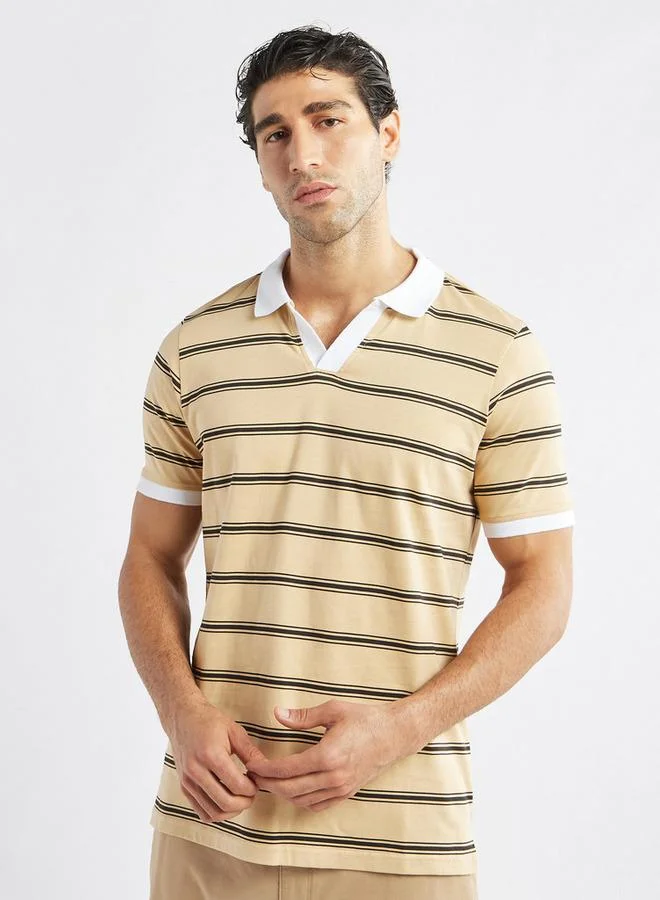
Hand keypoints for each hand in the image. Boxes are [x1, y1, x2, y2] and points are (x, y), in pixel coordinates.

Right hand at [169, 698, 271, 823]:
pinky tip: (227, 799)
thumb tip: (266, 770)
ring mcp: (187, 781)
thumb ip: (251, 753)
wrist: (183, 717)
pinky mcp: (183, 787)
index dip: (252, 788)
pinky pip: (202, 813)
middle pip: (226, 803)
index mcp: (210, 755)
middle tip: (252, 793)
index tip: (257, 781)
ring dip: (232, 811)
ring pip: (213, 813)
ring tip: (240, 797)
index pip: (237, 785)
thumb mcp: (234, 731)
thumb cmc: (210, 721)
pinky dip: (218, 813)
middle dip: (245, 802)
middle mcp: (196, 771)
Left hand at [244, 699, 405, 811]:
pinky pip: (317, 805)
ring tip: (268, 781)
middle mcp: (333, 777)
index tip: (251, 764)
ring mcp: (341, 788)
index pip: (287, 769)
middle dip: (268, 784)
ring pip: (301, 800)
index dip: (265, 769)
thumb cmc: (364, 718)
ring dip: (281, 793)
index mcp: (328, 755)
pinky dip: (300, 800)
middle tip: (253, 775)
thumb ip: (303, 715)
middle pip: (290, 789)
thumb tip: (277, 714)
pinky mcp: (346, 793)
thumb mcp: (333, 710)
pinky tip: (291, 790)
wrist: (394, 734)